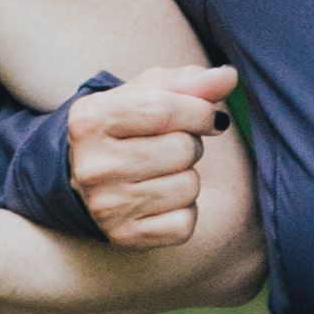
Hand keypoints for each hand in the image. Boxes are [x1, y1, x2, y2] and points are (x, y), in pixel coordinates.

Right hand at [64, 66, 239, 249]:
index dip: (199, 110)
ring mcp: (106, 207)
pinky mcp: (125, 237)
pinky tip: (161, 199)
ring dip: (187, 177)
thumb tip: (229, 77)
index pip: (163, 109)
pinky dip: (184, 210)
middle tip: (169, 146)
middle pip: (181, 149)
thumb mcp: (146, 94)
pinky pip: (185, 223)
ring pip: (188, 186)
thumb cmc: (125, 127)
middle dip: (189, 144)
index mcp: (90, 121)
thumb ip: (188, 82)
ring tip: (163, 172)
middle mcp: (92, 166)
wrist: (84, 176)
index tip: (210, 116)